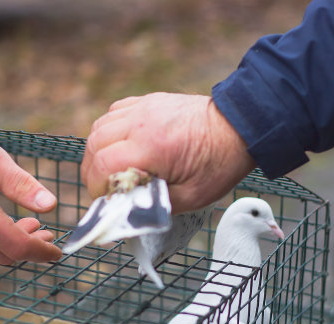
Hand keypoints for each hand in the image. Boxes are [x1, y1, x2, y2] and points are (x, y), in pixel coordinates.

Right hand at [81, 92, 256, 213]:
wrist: (241, 127)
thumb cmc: (219, 164)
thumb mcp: (191, 197)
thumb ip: (154, 205)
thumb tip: (127, 213)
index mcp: (151, 147)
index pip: (103, 165)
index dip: (96, 187)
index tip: (106, 201)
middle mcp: (141, 122)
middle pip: (94, 144)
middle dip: (92, 171)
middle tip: (104, 189)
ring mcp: (143, 108)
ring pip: (99, 127)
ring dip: (97, 150)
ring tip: (108, 169)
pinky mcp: (148, 101)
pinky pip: (114, 113)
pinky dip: (109, 131)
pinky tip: (120, 146)